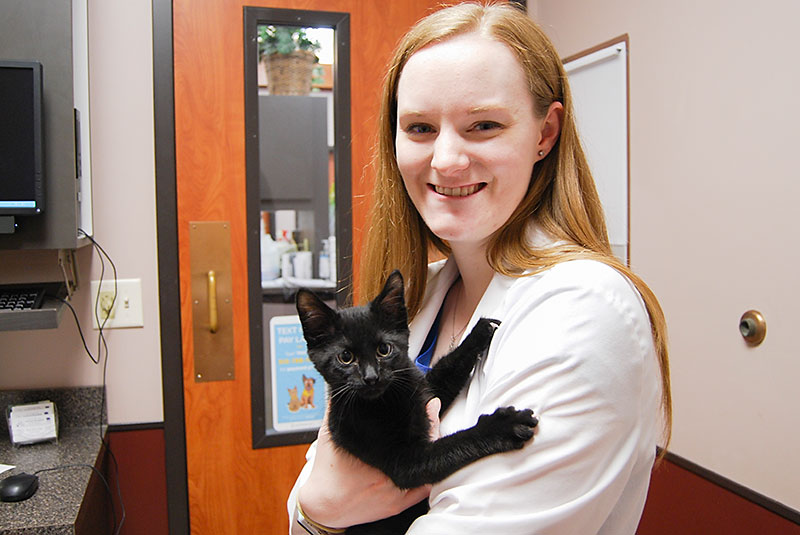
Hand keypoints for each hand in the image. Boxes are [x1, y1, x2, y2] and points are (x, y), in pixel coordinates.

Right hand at [297, 398, 441, 528]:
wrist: (323, 506)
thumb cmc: (326, 471)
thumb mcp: (329, 434)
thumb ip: (335, 408)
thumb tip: (338, 387)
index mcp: (376, 453)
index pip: (409, 430)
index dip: (424, 416)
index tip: (429, 404)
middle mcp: (388, 472)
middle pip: (421, 446)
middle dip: (429, 430)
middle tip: (432, 414)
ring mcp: (395, 490)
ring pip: (426, 468)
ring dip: (430, 450)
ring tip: (431, 434)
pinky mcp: (398, 504)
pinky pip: (423, 489)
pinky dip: (428, 475)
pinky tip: (427, 461)